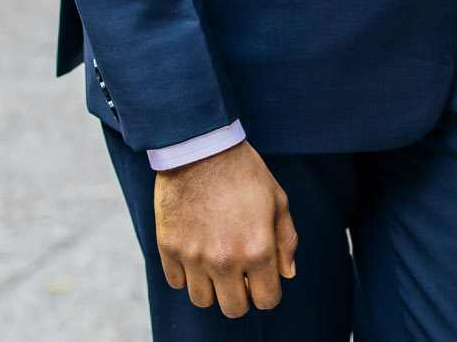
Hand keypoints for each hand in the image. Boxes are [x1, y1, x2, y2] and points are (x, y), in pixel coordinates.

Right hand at [153, 141, 298, 316]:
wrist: (200, 148)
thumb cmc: (244, 172)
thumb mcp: (277, 200)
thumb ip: (286, 241)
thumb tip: (286, 273)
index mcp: (258, 250)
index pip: (267, 300)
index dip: (267, 292)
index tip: (261, 280)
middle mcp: (225, 261)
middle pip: (233, 309)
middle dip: (241, 296)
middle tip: (239, 275)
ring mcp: (194, 257)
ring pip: (202, 300)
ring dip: (212, 287)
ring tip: (215, 263)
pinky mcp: (169, 249)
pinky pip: (176, 282)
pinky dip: (186, 274)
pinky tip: (195, 253)